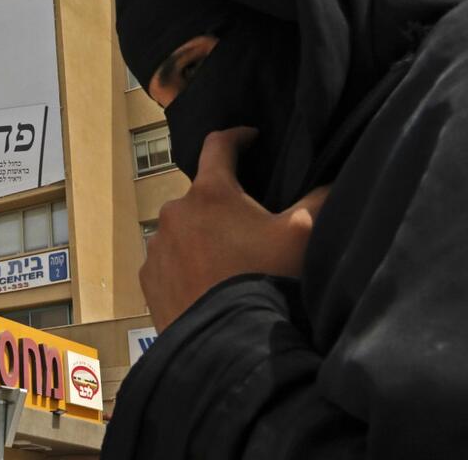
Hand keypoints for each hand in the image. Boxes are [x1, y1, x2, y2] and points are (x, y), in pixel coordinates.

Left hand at [141, 127, 329, 332]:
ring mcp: (157, 246)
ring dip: (200, 236)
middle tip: (247, 226)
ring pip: (182, 230)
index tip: (251, 138)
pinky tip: (204, 283)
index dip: (237, 137)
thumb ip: (318, 200)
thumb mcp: (301, 237)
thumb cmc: (264, 280)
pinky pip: (167, 260)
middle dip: (222, 203)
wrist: (226, 343)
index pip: (219, 145)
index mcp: (210, 192)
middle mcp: (175, 212)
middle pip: (201, 195)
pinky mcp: (147, 277)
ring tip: (225, 263)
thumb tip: (333, 182)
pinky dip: (184, 264)